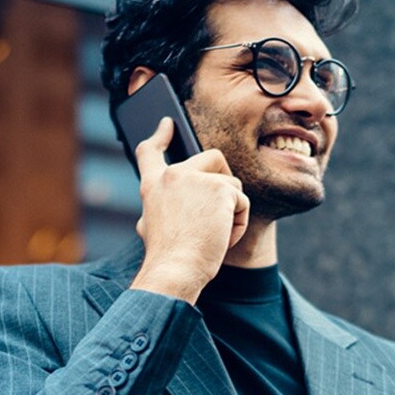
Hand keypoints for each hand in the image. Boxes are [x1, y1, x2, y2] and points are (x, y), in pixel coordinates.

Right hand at [129, 117, 249, 303]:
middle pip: (213, 159)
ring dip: (231, 211)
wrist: (175, 269)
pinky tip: (223, 237)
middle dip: (224, 184)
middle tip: (218, 214)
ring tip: (214, 235)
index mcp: (153, 186)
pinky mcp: (220, 188)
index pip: (151, 152)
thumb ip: (167, 204)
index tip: (167, 124)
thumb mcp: (152, 226)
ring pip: (232, 184)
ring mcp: (196, 178)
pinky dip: (239, 222)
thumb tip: (181, 196)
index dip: (161, 136)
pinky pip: (242, 201)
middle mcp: (172, 175)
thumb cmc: (167, 257)